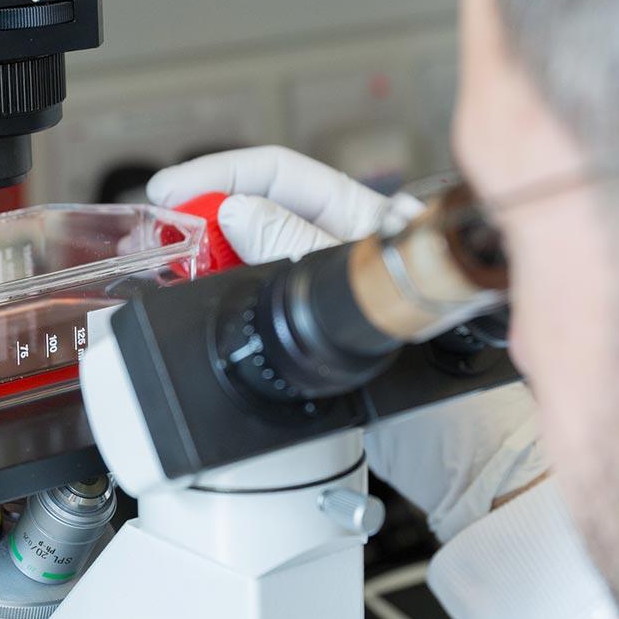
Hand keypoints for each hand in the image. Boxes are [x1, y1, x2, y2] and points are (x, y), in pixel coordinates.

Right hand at [147, 147, 547, 541]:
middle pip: (260, 206)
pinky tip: (200, 295)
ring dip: (209, 253)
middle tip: (162, 229)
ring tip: (172, 262)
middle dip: (206, 210)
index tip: (176, 191)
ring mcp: (324, 287)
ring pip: (252, 251)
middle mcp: (344, 246)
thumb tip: (237, 212)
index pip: (283, 172)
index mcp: (366, 219)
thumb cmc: (435, 366)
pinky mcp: (310, 328)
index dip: (224, 173)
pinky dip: (223, 291)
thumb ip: (292, 247)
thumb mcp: (350, 290)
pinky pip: (257, 295)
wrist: (455, 445)